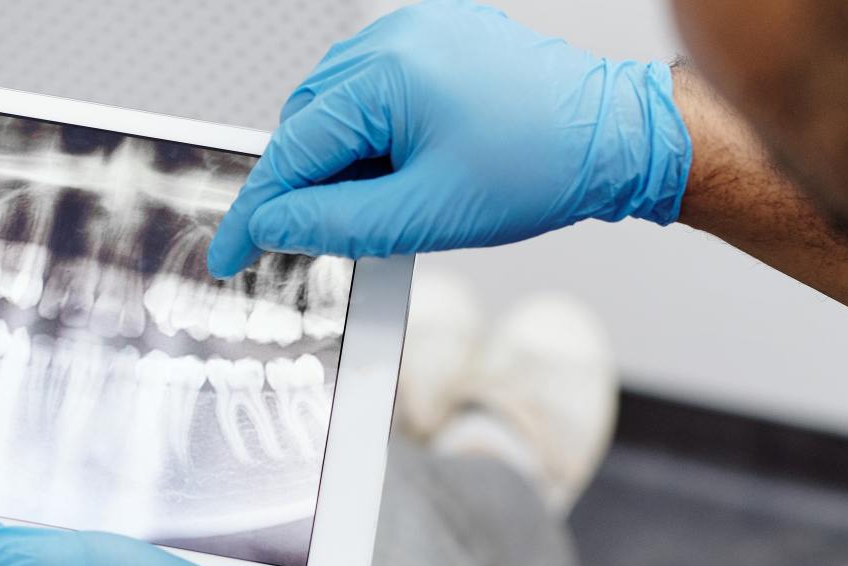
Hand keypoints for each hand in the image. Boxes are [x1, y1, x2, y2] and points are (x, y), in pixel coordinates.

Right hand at [206, 0, 690, 275]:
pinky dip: (371, 129)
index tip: (228, 254)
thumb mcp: (422, 214)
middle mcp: (395, 36)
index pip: (292, 150)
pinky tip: (400, 165)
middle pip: (308, 122)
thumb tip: (271, 225)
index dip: (255, 211)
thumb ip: (331, 222)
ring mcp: (418, 28)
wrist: (619, 138)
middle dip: (305, 182)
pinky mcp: (440, 34)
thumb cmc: (539, 169)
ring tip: (385, 198)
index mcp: (386, 72)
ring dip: (340, 156)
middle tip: (320, 237)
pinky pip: (375, 83)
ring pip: (336, 104)